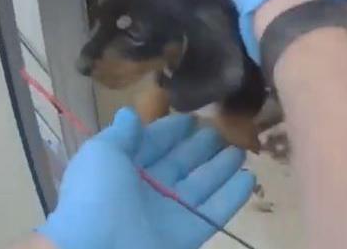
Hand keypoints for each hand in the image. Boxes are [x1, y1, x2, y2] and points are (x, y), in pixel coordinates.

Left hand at [38, 109, 254, 248]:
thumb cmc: (96, 195)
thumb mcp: (101, 154)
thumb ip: (121, 134)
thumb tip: (131, 113)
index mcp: (122, 169)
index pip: (152, 145)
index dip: (171, 131)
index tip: (193, 116)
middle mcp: (147, 190)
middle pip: (180, 164)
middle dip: (200, 147)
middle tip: (224, 130)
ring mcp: (169, 214)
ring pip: (201, 186)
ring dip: (221, 168)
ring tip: (242, 150)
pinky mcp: (188, 234)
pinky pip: (214, 212)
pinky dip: (232, 196)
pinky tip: (250, 178)